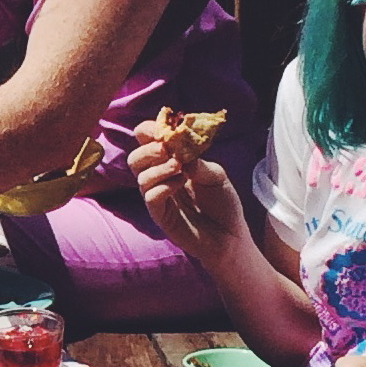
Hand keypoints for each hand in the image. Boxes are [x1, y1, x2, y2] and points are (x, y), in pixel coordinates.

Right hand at [127, 122, 249, 262]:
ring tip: (181, 170)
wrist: (230, 236)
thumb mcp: (216, 175)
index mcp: (169, 162)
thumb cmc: (222, 203)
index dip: (150, 131)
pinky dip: (163, 187)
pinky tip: (180, 185)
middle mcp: (158, 178)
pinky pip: (150, 196)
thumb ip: (197, 162)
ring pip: (140, 176)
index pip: (146, 141)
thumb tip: (179, 152)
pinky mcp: (160, 215)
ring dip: (159, 168)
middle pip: (135, 157)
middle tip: (168, 151)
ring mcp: (157, 197)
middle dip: (149, 150)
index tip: (164, 130)